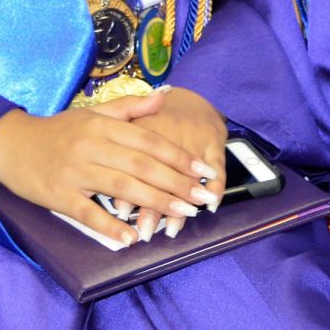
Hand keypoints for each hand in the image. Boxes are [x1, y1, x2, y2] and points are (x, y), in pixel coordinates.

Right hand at [0, 97, 210, 245]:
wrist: (10, 143)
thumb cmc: (58, 130)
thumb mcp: (93, 112)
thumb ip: (130, 107)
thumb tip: (165, 97)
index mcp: (103, 125)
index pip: (148, 141)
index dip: (178, 156)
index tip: (202, 170)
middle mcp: (93, 145)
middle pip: (141, 164)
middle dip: (176, 182)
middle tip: (203, 196)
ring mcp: (75, 171)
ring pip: (121, 186)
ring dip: (155, 202)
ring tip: (182, 213)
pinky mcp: (58, 195)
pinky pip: (86, 212)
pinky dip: (108, 225)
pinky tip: (130, 238)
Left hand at [133, 88, 226, 240]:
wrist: (190, 96)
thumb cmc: (156, 119)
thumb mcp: (131, 124)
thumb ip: (119, 156)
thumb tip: (112, 191)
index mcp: (145, 126)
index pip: (135, 162)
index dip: (128, 188)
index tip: (120, 215)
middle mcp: (171, 130)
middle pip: (161, 172)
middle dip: (153, 205)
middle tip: (145, 232)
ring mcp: (195, 135)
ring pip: (187, 174)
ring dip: (182, 201)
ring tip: (171, 230)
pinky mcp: (215, 139)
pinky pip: (217, 166)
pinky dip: (216, 187)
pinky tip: (210, 206)